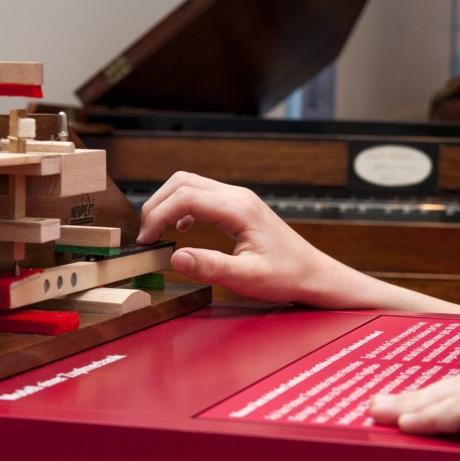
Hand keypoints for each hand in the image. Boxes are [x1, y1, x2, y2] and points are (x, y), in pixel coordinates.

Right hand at [136, 172, 350, 305]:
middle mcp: (238, 197)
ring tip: (157, 232)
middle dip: (157, 205)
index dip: (158, 216)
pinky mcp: (239, 207)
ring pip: (191, 185)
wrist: (313, 274)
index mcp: (239, 209)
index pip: (185, 197)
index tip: (146, 240)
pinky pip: (202, 195)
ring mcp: (239, 199)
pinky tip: (183, 229)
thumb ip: (211, 267)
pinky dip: (183, 206)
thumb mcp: (247, 278)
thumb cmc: (287, 276)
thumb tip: (175, 256)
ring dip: (168, 203)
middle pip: (183, 182)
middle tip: (146, 235)